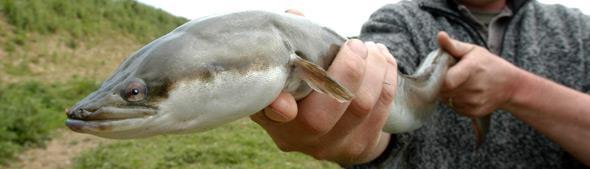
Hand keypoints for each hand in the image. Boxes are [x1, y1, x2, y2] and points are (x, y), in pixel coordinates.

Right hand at [251, 11, 397, 163]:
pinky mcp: (358, 147)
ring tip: (372, 48)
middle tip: (356, 45)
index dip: (277, 108)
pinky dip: (386, 79)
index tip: (284, 103)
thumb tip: (296, 16)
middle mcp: (297, 138)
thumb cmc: (305, 83)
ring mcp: (329, 147)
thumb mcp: (289, 67)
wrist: (330, 126)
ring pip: (359, 107)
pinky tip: (383, 60)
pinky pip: (380, 110)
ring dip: (373, 70)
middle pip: (322, 116)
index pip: (271, 114)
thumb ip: (291, 43)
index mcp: (271, 115)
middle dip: (348, 72)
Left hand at [438, 31, 523, 117]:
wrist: (511, 85)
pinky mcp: (473, 112)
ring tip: (458, 83)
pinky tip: (463, 93)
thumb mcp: (473, 51)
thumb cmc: (489, 65)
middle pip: (443, 90)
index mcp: (471, 69)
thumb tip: (440, 35)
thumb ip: (453, 45)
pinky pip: (454, 107)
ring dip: (446, 92)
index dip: (437, 78)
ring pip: (446, 99)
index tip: (438, 72)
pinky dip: (454, 100)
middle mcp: (473, 88)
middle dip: (440, 84)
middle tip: (449, 76)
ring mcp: (474, 102)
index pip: (446, 81)